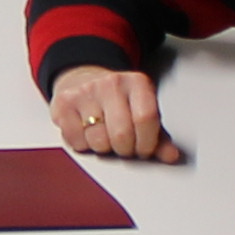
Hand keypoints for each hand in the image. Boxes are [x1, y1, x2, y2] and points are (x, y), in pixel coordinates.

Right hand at [44, 65, 183, 163]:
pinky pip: (77, 141)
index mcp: (137, 83)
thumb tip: (170, 155)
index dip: (147, 143)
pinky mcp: (64, 104)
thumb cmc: (117, 100)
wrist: (82, 79)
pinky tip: (88, 133)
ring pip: (98, 141)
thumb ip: (159, 136)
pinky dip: (83, 145)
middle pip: (122, 134)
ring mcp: (85, 92)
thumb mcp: (142, 112)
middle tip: (124, 146)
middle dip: (125, 149)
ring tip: (105, 137)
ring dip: (103, 148)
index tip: (144, 149)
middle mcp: (111, 83)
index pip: (146, 119)